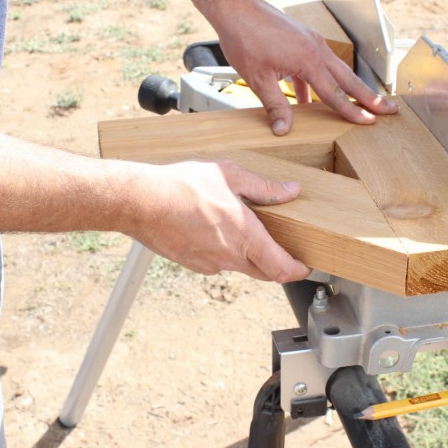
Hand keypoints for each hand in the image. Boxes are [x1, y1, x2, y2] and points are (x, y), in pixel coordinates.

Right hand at [126, 160, 309, 282]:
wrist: (139, 202)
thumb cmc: (181, 186)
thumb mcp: (230, 175)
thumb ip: (264, 188)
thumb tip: (290, 191)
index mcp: (245, 236)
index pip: (282, 268)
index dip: (299, 270)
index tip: (307, 265)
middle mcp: (229, 257)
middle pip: (264, 272)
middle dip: (277, 264)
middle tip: (284, 249)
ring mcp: (210, 264)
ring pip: (239, 266)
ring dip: (248, 254)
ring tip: (241, 228)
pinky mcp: (193, 264)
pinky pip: (217, 262)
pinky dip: (224, 250)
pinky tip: (213, 228)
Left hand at [214, 0, 396, 134]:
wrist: (236, 8)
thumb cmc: (245, 37)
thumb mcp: (259, 79)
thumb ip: (275, 105)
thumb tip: (283, 129)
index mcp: (309, 59)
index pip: (335, 94)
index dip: (352, 111)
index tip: (369, 122)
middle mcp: (316, 49)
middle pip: (348, 79)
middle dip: (369, 97)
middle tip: (389, 109)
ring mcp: (312, 43)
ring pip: (337, 71)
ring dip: (350, 89)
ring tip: (362, 104)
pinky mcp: (303, 41)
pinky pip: (318, 66)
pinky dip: (319, 83)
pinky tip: (311, 101)